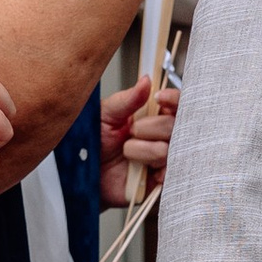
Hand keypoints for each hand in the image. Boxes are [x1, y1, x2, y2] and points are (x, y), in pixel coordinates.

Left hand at [100, 73, 175, 207]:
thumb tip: (146, 80)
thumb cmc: (94, 142)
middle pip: (175, 125)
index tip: (160, 97)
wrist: (84, 172)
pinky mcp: (161, 180)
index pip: (176, 104)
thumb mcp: (106, 114)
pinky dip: (155, 170)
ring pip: (168, 150)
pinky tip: (142, 169)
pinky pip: (170, 174)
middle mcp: (162, 136)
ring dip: (143, 151)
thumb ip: (127, 99)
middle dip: (151, 127)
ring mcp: (163, 158)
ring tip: (127, 154)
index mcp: (153, 115)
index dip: (173, 100)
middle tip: (132, 131)